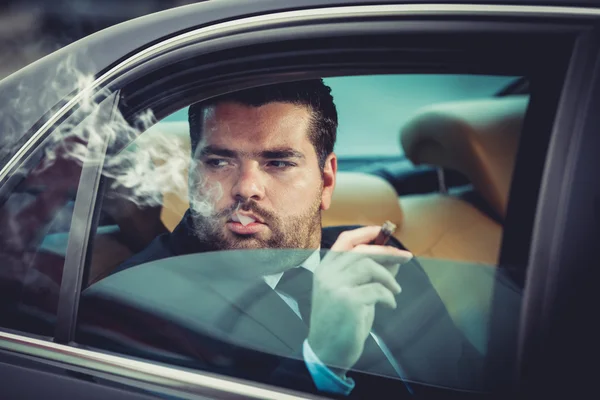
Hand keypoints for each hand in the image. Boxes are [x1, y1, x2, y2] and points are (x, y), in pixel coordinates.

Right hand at [307, 226, 412, 375]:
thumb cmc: (340, 323)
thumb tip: (393, 259)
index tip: (384, 232)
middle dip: (388, 252)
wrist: (327, 352)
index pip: (345, 241)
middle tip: (406, 258)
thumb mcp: (353, 293)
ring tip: (396, 290)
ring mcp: (336, 286)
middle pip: (362, 252)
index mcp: (324, 269)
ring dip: (389, 277)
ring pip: (370, 267)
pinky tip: (389, 305)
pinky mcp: (348, 301)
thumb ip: (369, 276)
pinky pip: (377, 290)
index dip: (366, 233)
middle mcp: (327, 274)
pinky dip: (389, 297)